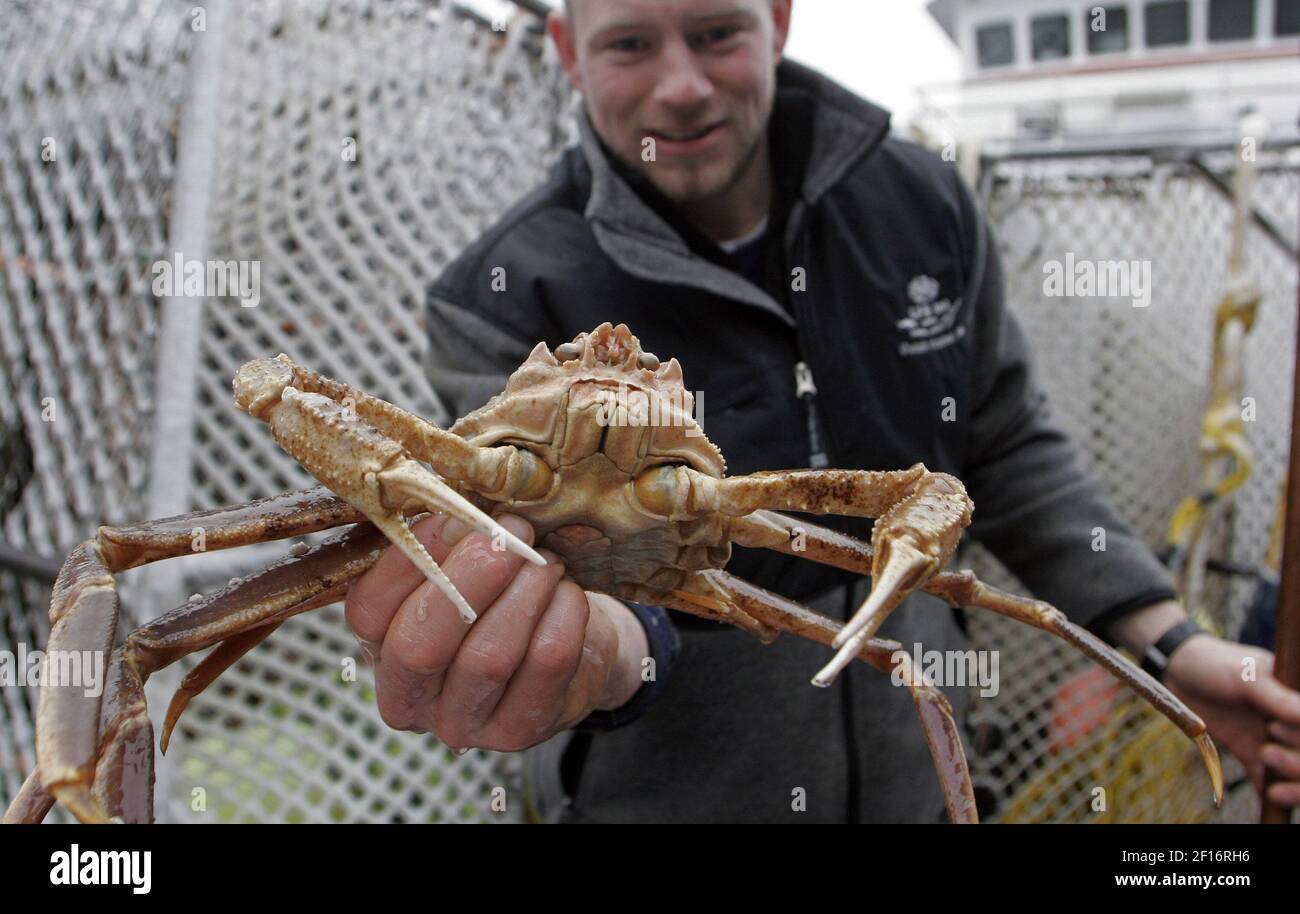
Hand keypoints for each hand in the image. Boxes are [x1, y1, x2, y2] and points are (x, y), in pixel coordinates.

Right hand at [344, 513, 648, 750]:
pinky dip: (563, 615)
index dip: (414, 557)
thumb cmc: (500, 596)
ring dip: (526, 591)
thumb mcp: (461, 567)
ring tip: (547, 562)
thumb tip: (460, 512)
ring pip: (489, 655)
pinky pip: (545, 664)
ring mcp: (461, 724)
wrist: (568, 649)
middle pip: (423, 643)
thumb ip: (447, 542)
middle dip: (473, 576)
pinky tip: (568, 593)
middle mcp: (408, 698)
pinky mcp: (518, 731)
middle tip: (512, 536)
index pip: (369, 610)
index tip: (461, 517)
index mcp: (378, 649)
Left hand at [1165, 634, 1299, 807]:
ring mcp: (1275, 741)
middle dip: (1297, 764)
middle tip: (1267, 753)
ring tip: (1266, 768)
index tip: (1276, 729)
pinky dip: (1270, 793)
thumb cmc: (1217, 664)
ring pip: (1294, 772)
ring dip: (1291, 784)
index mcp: (1298, 700)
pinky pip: (1267, 780)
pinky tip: (1267, 798)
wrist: (1179, 671)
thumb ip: (1277, 698)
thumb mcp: (1247, 675)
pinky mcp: (1252, 755)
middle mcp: (1293, 723)